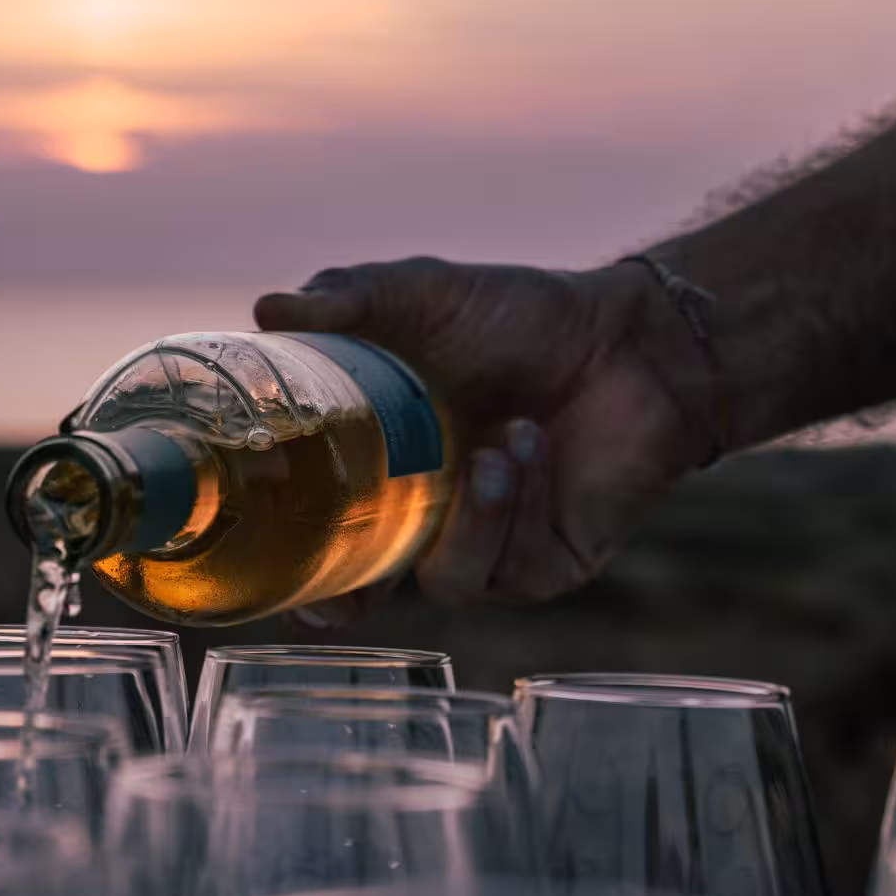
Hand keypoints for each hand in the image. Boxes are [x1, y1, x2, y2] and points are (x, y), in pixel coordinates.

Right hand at [254, 256, 720, 625]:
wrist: (628, 337)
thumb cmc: (519, 318)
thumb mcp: (419, 297)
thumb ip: (346, 299)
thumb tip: (266, 308)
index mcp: (384, 473)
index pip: (325, 543)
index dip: (296, 573)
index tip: (272, 581)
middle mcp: (429, 523)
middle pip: (373, 595)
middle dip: (354, 598)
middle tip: (344, 592)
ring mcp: (490, 549)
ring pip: (450, 580)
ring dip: (469, 518)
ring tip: (496, 447)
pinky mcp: (549, 565)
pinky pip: (513, 565)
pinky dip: (519, 505)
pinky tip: (535, 446)